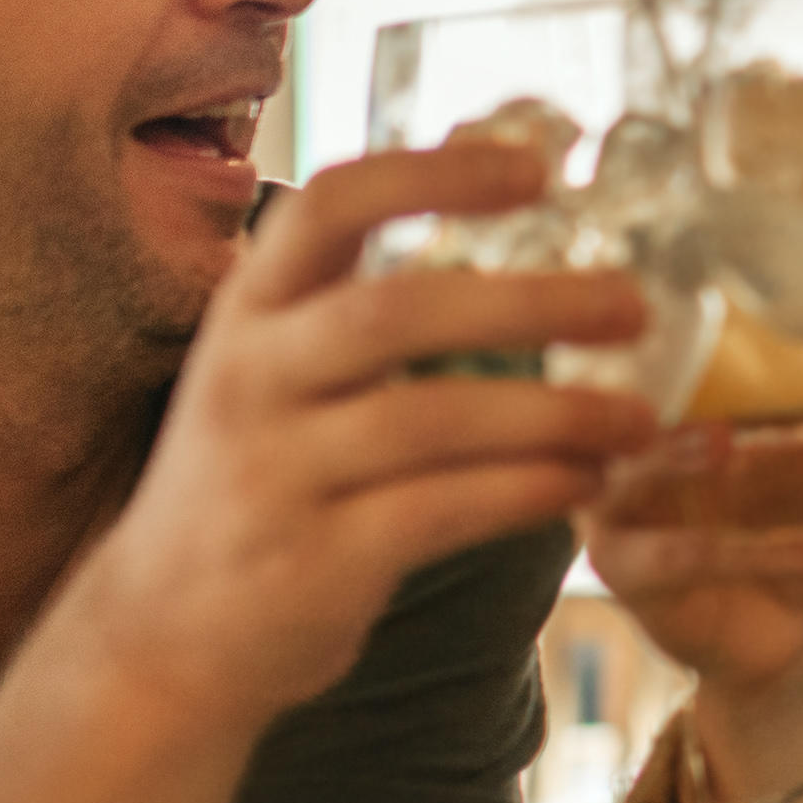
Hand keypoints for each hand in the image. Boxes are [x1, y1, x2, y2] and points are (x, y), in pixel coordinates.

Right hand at [62, 142, 660, 732]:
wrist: (164, 634)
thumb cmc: (257, 476)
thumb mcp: (272, 369)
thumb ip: (355, 297)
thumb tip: (498, 188)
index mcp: (249, 312)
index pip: (328, 208)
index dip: (432, 175)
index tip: (536, 168)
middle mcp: (250, 380)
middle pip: (395, 314)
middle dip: (527, 303)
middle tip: (632, 306)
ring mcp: (274, 473)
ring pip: (430, 420)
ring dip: (555, 414)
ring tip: (638, 420)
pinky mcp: (312, 562)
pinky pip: (439, 512)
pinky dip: (526, 492)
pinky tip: (586, 482)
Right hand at [584, 354, 802, 719]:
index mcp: (681, 404)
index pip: (666, 350)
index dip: (687, 324)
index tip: (737, 301)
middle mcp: (634, 446)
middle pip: (634, 400)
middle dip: (663, 377)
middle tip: (709, 350)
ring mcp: (618, 507)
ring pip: (641, 472)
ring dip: (676, 453)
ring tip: (726, 442)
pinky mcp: (626, 569)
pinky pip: (688, 553)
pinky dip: (762, 548)